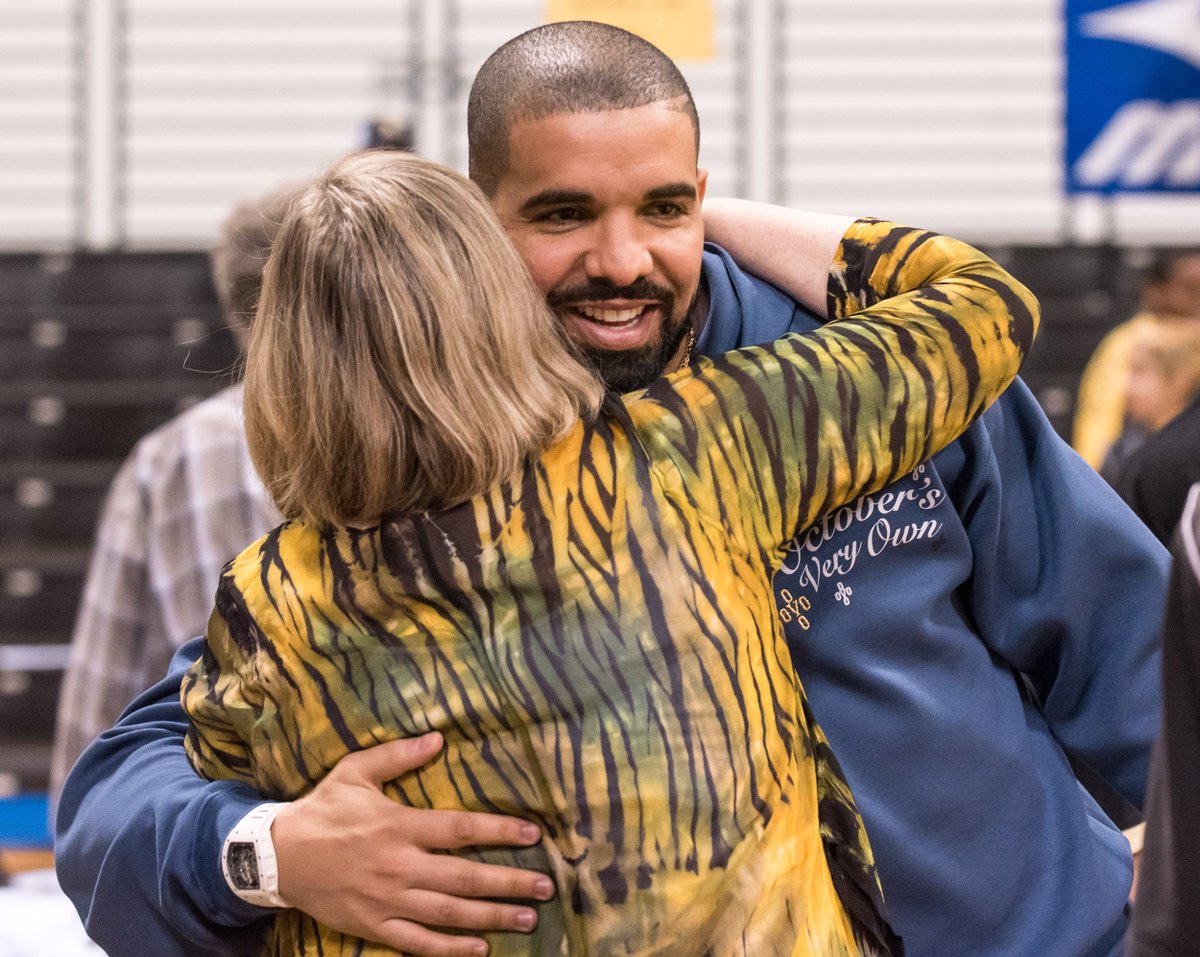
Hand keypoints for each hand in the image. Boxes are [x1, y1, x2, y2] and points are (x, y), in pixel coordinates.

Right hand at [271, 732, 553, 956]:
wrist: (276, 856)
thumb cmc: (323, 809)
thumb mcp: (356, 771)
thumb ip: (399, 755)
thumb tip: (439, 738)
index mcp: (399, 826)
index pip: (460, 830)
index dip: (500, 832)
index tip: (534, 835)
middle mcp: (399, 866)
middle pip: (465, 878)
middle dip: (510, 884)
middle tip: (545, 887)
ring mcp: (388, 901)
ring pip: (450, 914)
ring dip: (492, 917)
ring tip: (527, 919)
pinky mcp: (374, 927)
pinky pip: (418, 944)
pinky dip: (450, 950)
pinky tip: (479, 949)